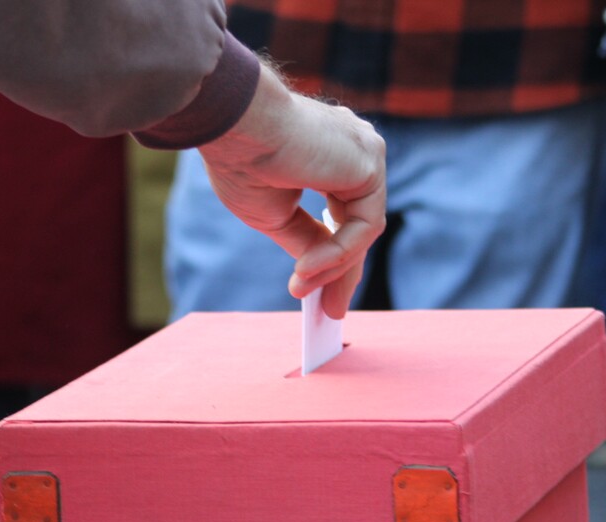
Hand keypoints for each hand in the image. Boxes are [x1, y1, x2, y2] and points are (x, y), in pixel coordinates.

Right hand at [198, 63, 385, 318]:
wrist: (235, 125)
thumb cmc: (241, 161)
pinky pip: (364, 228)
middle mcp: (353, 151)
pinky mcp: (370, 164)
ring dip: (332, 268)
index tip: (318, 294)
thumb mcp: (272, 215)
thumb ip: (303, 241)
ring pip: (361, 230)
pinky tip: (306, 268)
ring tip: (300, 287)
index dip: (332, 257)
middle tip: (329, 312)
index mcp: (328, 156)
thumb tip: (316, 276)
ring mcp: (365, 154)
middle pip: (358, 225)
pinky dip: (337, 255)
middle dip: (342, 272)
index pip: (342, 215)